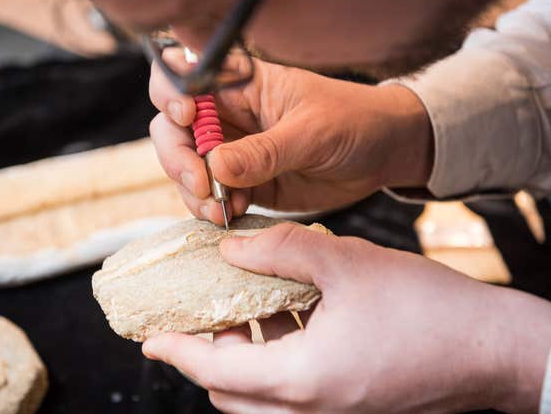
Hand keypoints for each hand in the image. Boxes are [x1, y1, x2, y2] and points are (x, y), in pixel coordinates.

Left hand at [143, 224, 550, 412]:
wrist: (493, 347)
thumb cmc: (428, 308)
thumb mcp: (347, 263)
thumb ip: (282, 250)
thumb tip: (233, 247)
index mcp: (304, 378)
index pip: (217, 374)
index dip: (178, 354)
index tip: (151, 341)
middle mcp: (313, 407)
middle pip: (233, 395)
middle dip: (207, 358)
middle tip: (200, 317)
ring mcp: (333, 410)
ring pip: (262, 395)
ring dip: (244, 357)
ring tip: (244, 308)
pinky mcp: (350, 401)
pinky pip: (294, 390)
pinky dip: (277, 358)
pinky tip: (289, 315)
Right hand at [149, 53, 432, 225]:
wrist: (382, 155)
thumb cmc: (352, 123)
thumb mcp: (312, 133)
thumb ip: (265, 151)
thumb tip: (215, 166)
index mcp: (242, 86)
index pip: (185, 78)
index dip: (171, 94)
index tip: (188, 117)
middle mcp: (229, 118)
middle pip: (173, 131)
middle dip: (178, 158)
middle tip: (202, 185)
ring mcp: (233, 153)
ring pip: (186, 169)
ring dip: (193, 193)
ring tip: (222, 209)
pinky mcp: (243, 184)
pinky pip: (210, 198)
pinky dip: (212, 209)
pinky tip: (234, 214)